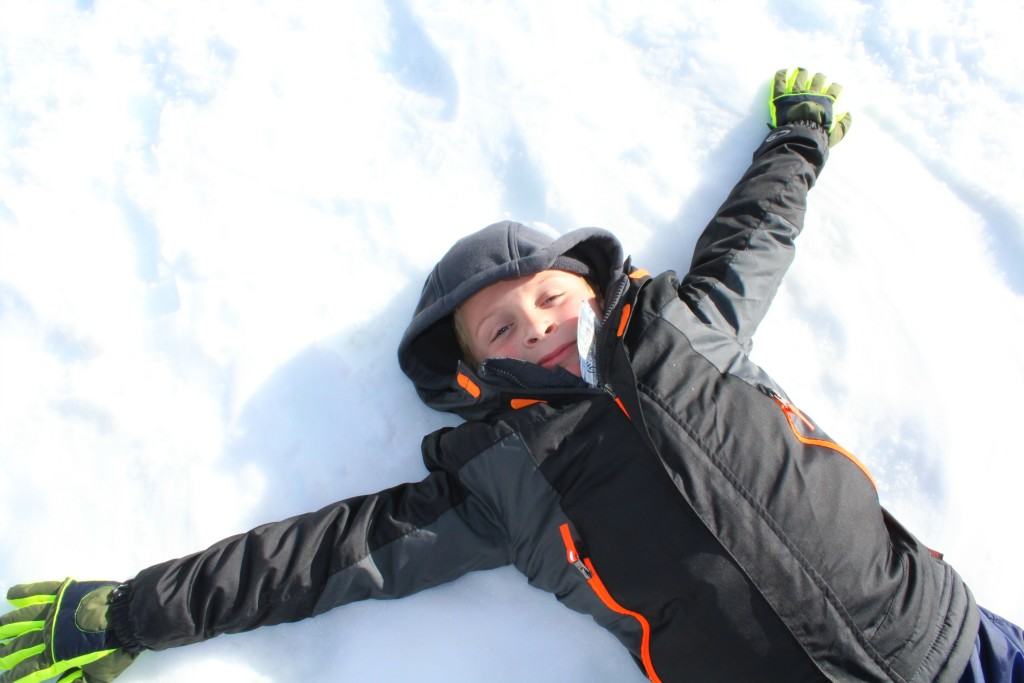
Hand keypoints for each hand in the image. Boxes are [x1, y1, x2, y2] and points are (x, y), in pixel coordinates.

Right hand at [0, 580, 135, 682]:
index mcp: (57, 654)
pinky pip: (42, 590)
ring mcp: (57, 611)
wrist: (132, 618)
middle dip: (8, 651)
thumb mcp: (101, 675)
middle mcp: (51, 632)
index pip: (30, 668)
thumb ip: (79, 681)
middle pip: (23, 643)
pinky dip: (26, 591)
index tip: (5, 678)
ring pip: (25, 618)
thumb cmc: (118, 647)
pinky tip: (12, 593)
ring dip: (9, 624)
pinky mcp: (67, 593)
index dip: (16, 675)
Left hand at [769, 67, 851, 146]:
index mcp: (826, 101)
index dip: (835, 87)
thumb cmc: (818, 136)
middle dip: (820, 78)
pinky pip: (781, 82)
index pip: (834, 89)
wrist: (799, 137)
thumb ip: (845, 123)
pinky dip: (781, 75)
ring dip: (803, 73)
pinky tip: (783, 71)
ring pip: (801, 77)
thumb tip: (848, 114)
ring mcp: (796, 94)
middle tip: (818, 79)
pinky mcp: (782, 97)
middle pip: (818, 79)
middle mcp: (812, 94)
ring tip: (802, 72)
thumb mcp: (837, 134)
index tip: (834, 88)